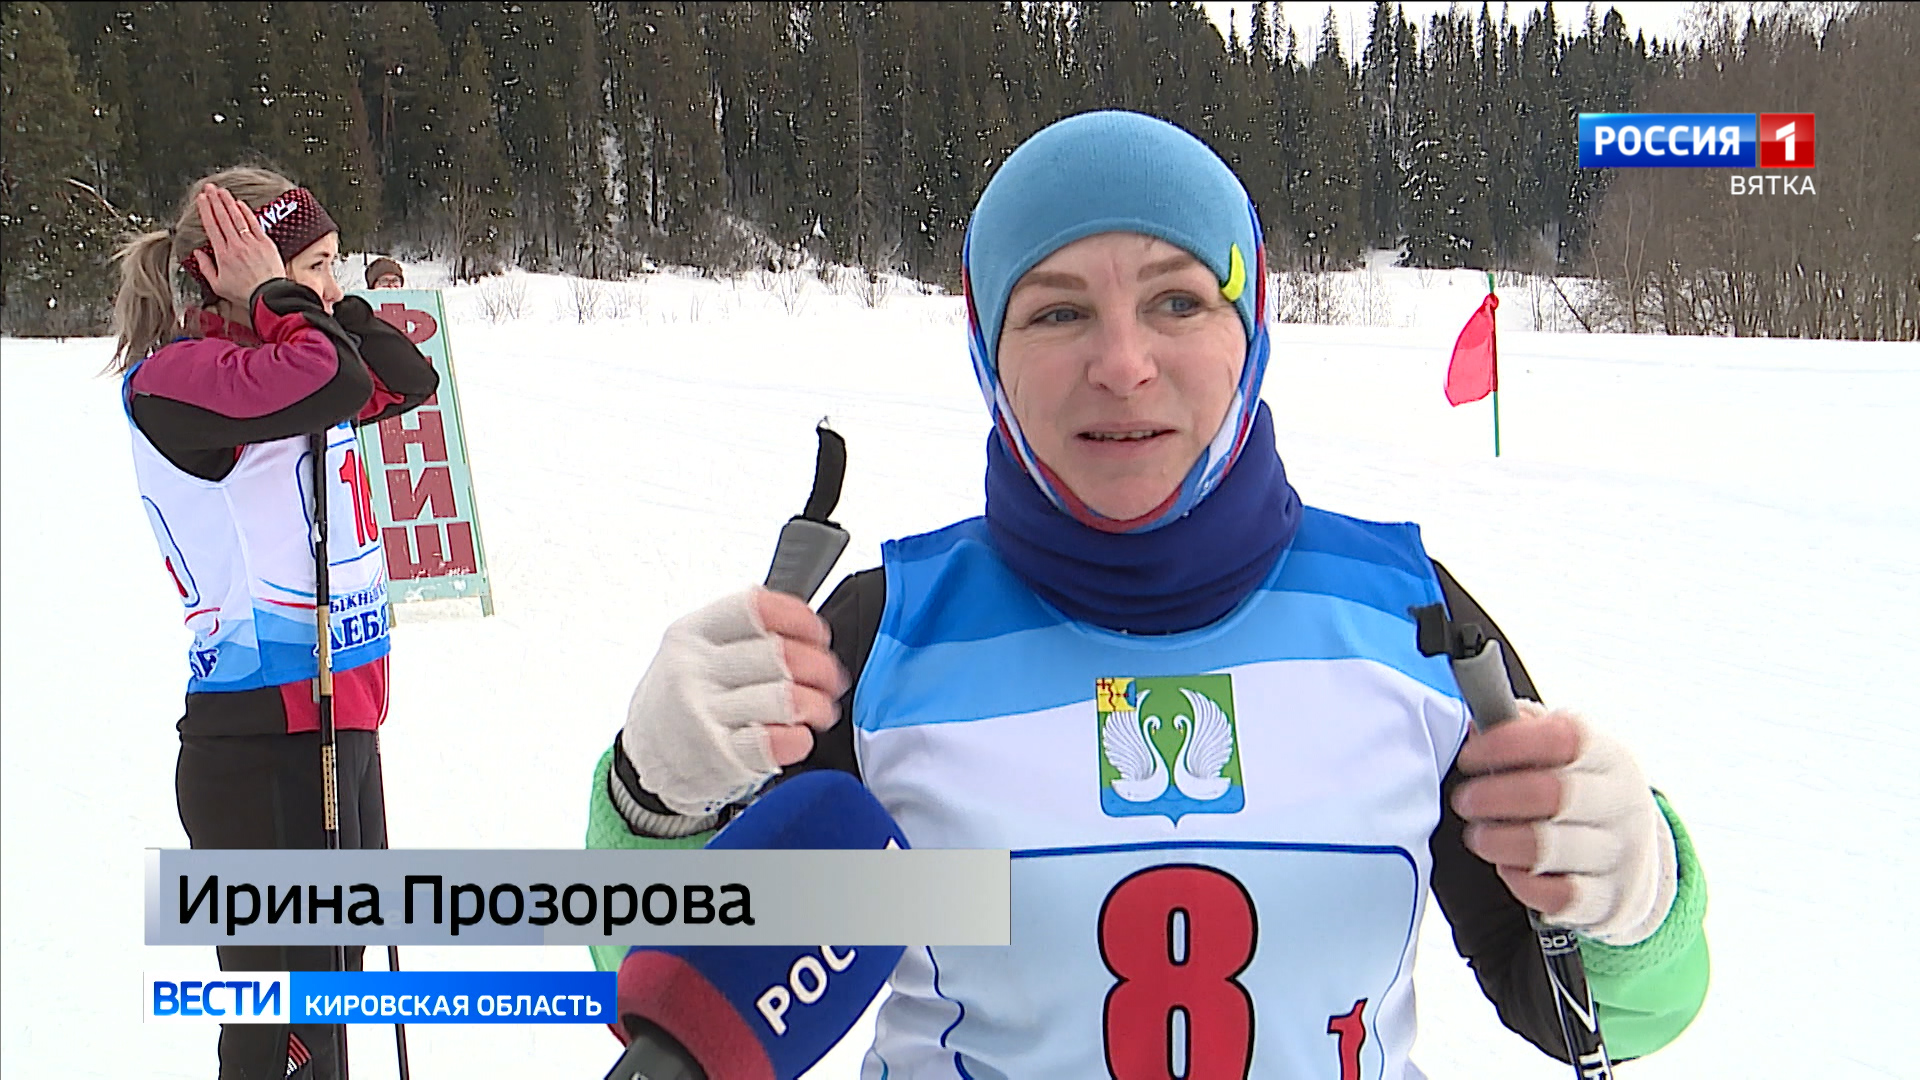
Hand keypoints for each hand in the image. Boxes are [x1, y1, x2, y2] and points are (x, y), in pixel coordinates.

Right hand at [190, 184, 285, 308]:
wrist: (268, 296)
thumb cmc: (245, 293)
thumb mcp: (217, 285)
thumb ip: (205, 267)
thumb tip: (197, 254)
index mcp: (222, 254)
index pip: (211, 226)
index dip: (205, 210)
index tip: (201, 199)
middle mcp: (236, 245)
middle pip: (223, 218)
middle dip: (214, 200)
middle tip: (209, 188)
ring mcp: (252, 243)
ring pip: (237, 217)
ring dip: (228, 202)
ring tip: (222, 191)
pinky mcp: (266, 243)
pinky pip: (254, 223)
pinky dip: (246, 212)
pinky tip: (240, 204)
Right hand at [619, 587, 849, 817]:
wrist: (643, 760)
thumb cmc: (683, 700)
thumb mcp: (694, 651)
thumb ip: (741, 634)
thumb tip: (807, 630)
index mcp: (691, 634)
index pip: (754, 609)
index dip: (797, 618)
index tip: (815, 633)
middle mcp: (694, 670)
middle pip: (777, 653)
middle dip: (818, 665)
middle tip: (829, 678)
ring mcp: (703, 714)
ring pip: (783, 698)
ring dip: (816, 703)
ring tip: (819, 709)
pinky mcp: (718, 757)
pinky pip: (771, 743)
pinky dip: (798, 738)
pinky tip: (799, 735)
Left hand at [1452, 701, 1677, 945]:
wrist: (1636, 858)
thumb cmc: (1582, 794)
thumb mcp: (1569, 755)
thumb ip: (1525, 731)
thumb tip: (1476, 722)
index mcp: (1610, 757)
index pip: (1566, 738)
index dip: (1509, 743)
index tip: (1470, 755)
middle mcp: (1622, 804)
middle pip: (1554, 792)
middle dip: (1495, 795)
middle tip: (1464, 800)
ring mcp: (1620, 855)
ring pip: (1549, 846)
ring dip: (1500, 840)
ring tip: (1478, 836)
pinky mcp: (1608, 900)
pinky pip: (1559, 895)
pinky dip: (1522, 881)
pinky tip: (1507, 869)